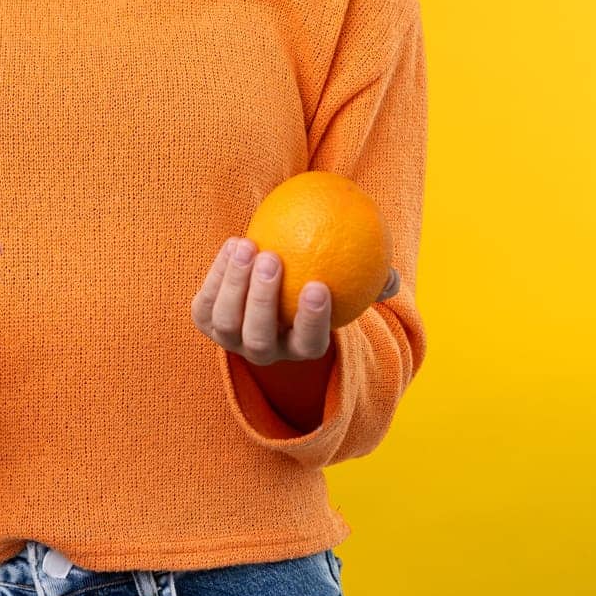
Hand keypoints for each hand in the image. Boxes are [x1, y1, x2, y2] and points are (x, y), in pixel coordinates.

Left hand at [191, 238, 399, 365]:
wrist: (266, 285)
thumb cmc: (315, 281)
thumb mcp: (345, 285)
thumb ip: (369, 281)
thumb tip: (389, 277)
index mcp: (300, 347)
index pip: (309, 345)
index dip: (313, 321)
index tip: (319, 285)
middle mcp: (264, 351)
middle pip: (259, 339)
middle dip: (263, 300)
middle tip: (273, 258)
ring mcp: (230, 338)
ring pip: (227, 322)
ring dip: (235, 283)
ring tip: (249, 245)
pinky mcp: (205, 319)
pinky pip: (206, 301)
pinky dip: (217, 273)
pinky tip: (234, 243)